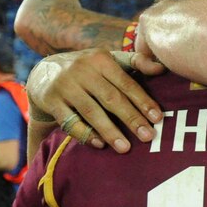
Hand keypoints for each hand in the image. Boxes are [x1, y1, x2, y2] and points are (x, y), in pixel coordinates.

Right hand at [26, 49, 165, 152]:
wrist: (43, 71)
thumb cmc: (88, 68)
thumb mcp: (109, 59)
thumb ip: (136, 62)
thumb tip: (162, 68)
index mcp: (101, 59)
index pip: (126, 83)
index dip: (143, 101)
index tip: (158, 119)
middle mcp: (83, 70)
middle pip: (111, 98)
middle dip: (131, 119)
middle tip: (148, 137)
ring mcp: (65, 86)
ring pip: (92, 112)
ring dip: (110, 131)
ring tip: (126, 148)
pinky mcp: (51, 101)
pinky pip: (70, 121)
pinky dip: (86, 134)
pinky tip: (100, 144)